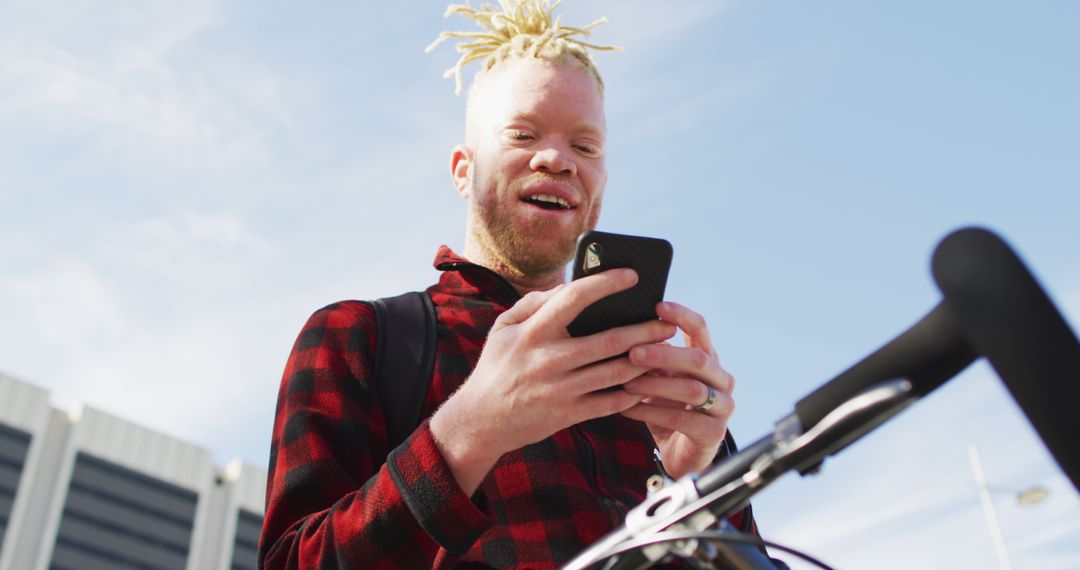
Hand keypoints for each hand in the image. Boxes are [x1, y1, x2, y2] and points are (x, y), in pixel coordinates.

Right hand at [430, 269, 676, 492]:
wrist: (480, 420)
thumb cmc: (496, 367)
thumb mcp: (503, 328)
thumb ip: (534, 303)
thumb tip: (568, 286)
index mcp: (532, 332)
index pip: (574, 298)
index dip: (606, 284)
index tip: (633, 275)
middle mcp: (548, 360)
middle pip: (610, 340)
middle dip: (645, 329)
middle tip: (668, 321)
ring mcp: (561, 390)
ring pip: (617, 373)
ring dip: (647, 360)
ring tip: (666, 349)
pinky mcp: (569, 414)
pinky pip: (611, 402)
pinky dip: (634, 392)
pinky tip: (649, 381)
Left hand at [620, 301, 734, 479]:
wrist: (680, 453)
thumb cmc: (666, 407)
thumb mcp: (658, 377)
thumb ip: (650, 357)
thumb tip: (620, 330)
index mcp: (708, 359)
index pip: (701, 329)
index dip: (682, 316)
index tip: (658, 305)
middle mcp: (721, 379)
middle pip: (699, 359)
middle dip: (665, 354)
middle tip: (634, 351)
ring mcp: (722, 407)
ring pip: (692, 390)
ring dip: (657, 385)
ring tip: (628, 382)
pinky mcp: (713, 433)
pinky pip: (682, 420)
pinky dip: (652, 413)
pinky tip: (628, 409)